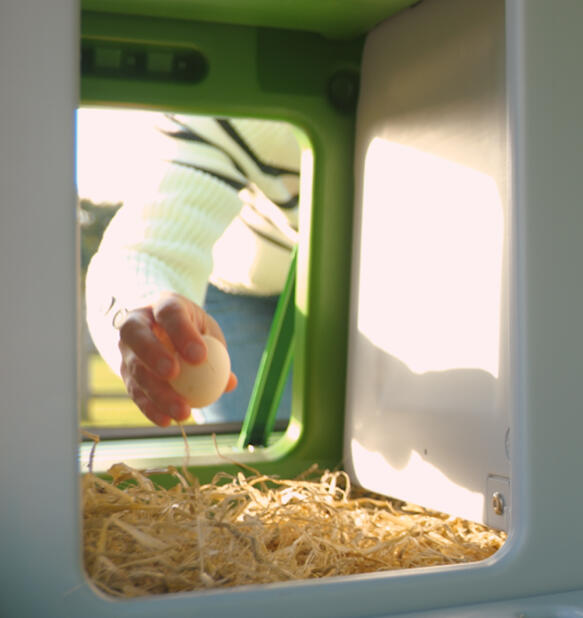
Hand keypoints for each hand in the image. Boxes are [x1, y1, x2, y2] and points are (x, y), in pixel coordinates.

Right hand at [118, 292, 237, 426]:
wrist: (163, 329)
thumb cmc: (193, 330)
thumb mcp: (208, 333)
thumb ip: (218, 354)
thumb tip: (229, 383)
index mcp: (163, 305)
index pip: (169, 313)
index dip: (182, 333)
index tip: (200, 356)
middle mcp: (138, 322)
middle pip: (138, 336)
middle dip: (154, 355)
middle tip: (174, 375)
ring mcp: (126, 348)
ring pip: (134, 368)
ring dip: (156, 392)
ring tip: (182, 412)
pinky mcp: (123, 371)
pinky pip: (134, 391)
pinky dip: (150, 408)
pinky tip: (166, 421)